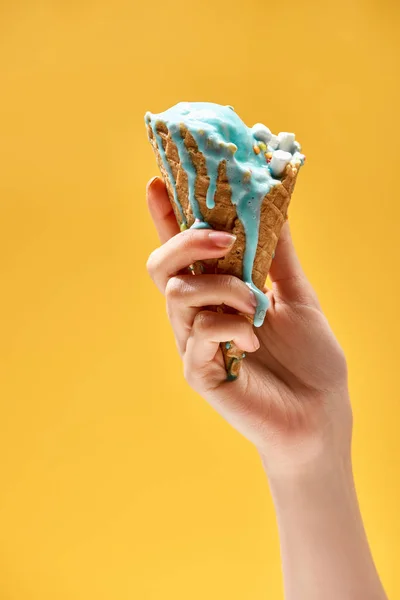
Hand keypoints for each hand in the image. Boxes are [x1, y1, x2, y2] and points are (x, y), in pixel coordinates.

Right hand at [146, 177, 351, 475]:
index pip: (183, 251)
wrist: (321, 411)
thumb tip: (276, 203)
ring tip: (258, 305)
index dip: (166, 217)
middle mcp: (197, 314)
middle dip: (187, 242)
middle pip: (162, 266)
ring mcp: (193, 344)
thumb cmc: (309, 358)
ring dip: (224, 289)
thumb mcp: (298, 295)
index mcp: (217, 293)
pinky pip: (198, 333)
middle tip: (226, 240)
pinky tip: (254, 339)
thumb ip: (280, 255)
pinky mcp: (197, 372)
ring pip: (180, 295)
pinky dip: (230, 326)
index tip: (157, 181)